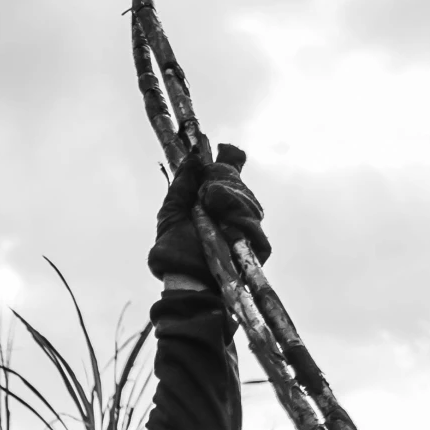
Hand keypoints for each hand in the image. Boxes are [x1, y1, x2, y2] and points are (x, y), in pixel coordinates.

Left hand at [148, 142, 269, 293]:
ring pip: (248, 201)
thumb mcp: (171, 211)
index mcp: (215, 204)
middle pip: (239, 184)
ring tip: (210, 208)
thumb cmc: (175, 250)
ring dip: (228, 199)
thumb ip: (182, 184)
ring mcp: (247, 230)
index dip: (229, 161)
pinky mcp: (257, 247)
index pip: (231, 176)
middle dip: (223, 181)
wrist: (183, 279)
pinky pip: (254, 223)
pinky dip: (238, 217)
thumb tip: (193, 156)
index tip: (222, 149)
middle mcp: (234, 215)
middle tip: (207, 193)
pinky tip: (225, 221)